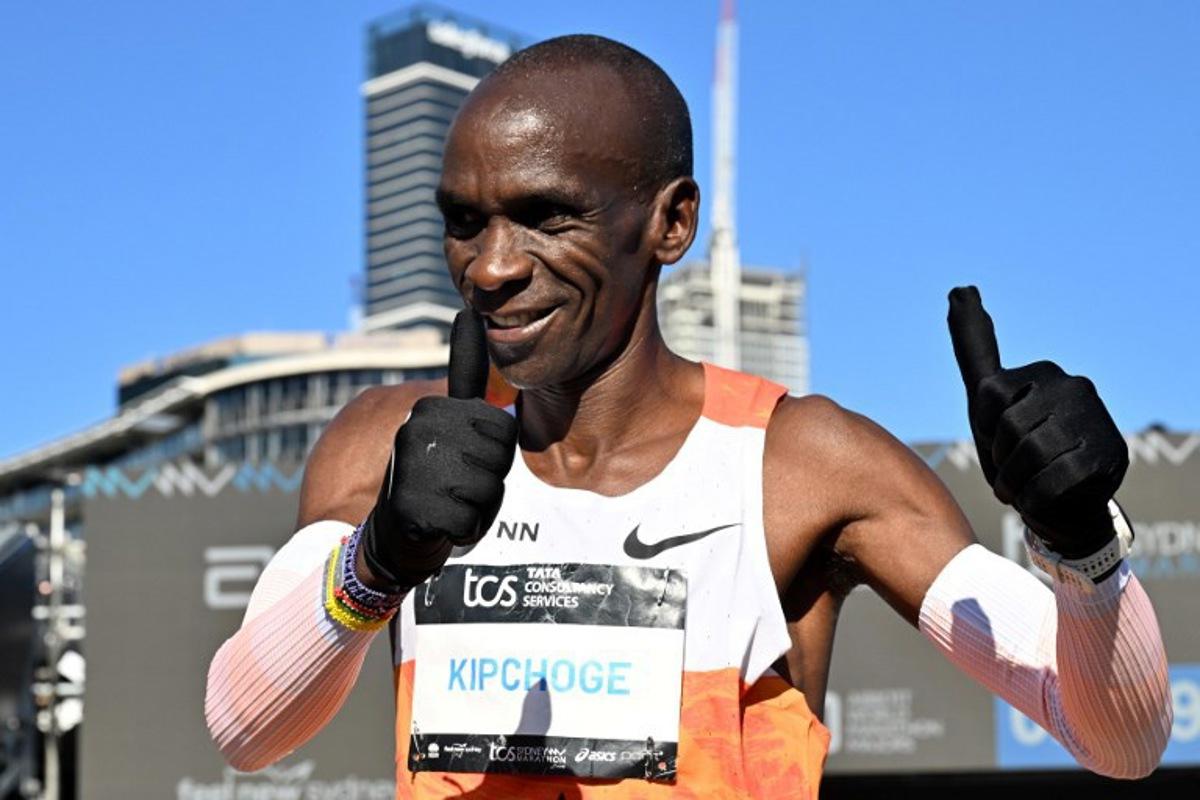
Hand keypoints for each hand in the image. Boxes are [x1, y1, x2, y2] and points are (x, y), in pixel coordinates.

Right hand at [360, 309, 518, 588]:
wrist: (393, 532)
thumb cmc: (434, 474)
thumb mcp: (448, 419)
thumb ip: (464, 374)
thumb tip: (471, 311)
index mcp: (432, 407)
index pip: (503, 430)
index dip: (494, 455)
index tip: (464, 458)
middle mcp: (417, 430)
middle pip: (499, 460)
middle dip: (488, 482)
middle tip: (455, 487)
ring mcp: (413, 467)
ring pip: (487, 492)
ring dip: (477, 508)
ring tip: (448, 504)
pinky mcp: (412, 508)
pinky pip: (471, 522)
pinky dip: (463, 532)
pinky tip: (439, 526)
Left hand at [947, 286, 1127, 557]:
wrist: (1066, 506)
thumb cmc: (1020, 453)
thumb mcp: (989, 403)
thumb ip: (974, 349)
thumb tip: (958, 289)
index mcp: (1038, 374)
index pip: (987, 393)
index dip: (984, 427)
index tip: (997, 436)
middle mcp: (1070, 386)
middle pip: (1006, 426)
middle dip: (1000, 459)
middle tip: (1014, 471)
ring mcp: (1092, 417)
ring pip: (1030, 452)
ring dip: (1017, 482)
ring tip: (1025, 487)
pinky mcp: (1108, 453)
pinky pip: (1053, 479)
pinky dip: (1038, 498)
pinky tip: (1044, 498)